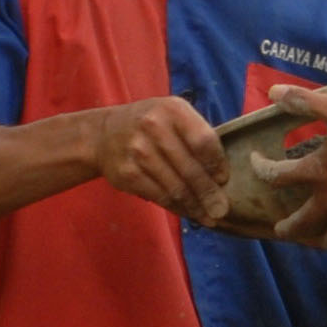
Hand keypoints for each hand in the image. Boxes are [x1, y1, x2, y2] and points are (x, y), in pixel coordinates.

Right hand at [89, 97, 229, 224]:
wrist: (104, 134)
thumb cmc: (151, 126)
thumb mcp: (173, 116)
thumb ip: (197, 137)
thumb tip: (220, 178)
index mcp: (172, 110)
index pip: (203, 141)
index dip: (216, 164)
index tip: (223, 179)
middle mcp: (153, 127)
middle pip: (190, 168)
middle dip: (209, 193)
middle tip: (222, 210)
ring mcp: (138, 151)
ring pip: (176, 187)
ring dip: (195, 206)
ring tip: (209, 217)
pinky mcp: (128, 173)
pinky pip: (160, 196)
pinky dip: (178, 208)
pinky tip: (189, 213)